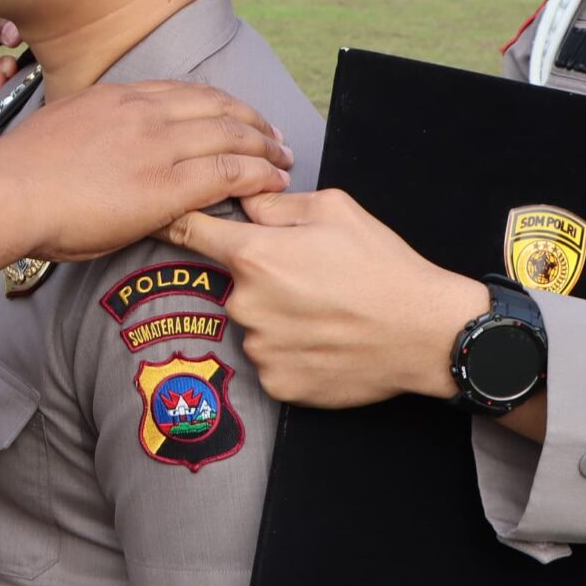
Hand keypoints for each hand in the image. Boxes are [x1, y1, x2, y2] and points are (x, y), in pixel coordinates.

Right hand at [0, 81, 293, 281]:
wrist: (7, 192)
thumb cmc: (18, 175)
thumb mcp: (58, 130)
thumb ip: (89, 132)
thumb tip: (96, 149)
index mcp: (117, 97)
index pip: (184, 92)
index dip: (219, 104)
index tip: (236, 115)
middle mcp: (143, 112)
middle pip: (218, 107)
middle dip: (254, 120)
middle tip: (276, 136)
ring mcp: (158, 145)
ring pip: (232, 135)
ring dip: (266, 147)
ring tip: (285, 160)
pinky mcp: (167, 185)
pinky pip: (229, 173)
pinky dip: (259, 175)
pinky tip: (274, 182)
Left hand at [166, 189, 489, 407]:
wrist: (426, 332)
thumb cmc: (382, 265)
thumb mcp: (334, 209)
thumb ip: (275, 204)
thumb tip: (243, 202)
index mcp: (254, 256)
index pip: (188, 231)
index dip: (174, 220)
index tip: (160, 218)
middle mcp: (245, 304)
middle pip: (232, 282)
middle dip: (260, 276)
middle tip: (312, 278)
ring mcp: (259, 348)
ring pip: (253, 322)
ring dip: (276, 316)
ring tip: (326, 312)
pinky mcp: (276, 383)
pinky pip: (270, 358)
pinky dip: (291, 350)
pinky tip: (326, 341)